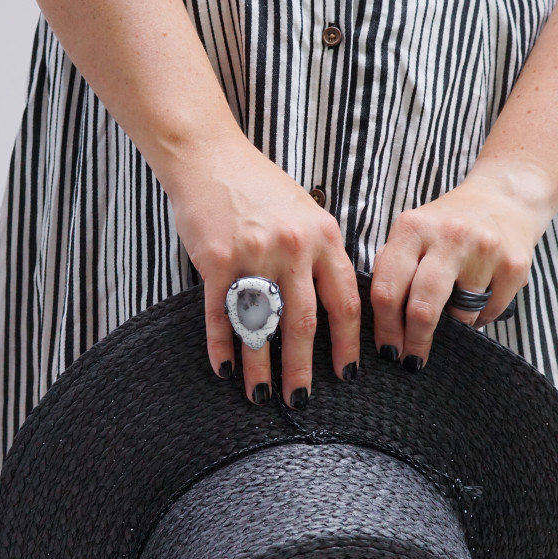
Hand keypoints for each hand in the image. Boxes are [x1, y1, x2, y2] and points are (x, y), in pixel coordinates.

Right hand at [169, 134, 360, 405]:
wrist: (209, 157)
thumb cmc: (258, 186)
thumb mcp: (305, 211)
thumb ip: (320, 252)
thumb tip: (333, 302)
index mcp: (323, 236)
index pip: (345, 301)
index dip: (347, 344)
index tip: (348, 374)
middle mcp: (293, 247)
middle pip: (304, 323)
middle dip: (302, 369)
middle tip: (301, 401)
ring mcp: (253, 254)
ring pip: (261, 323)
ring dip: (260, 366)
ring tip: (260, 395)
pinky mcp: (215, 259)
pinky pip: (220, 313)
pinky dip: (221, 345)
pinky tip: (224, 368)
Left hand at [370, 170, 544, 368]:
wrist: (505, 196)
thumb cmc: (447, 223)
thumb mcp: (412, 231)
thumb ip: (392, 266)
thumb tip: (377, 320)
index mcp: (413, 228)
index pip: (388, 288)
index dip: (385, 327)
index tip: (387, 350)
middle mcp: (448, 236)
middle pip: (422, 307)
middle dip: (414, 341)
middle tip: (411, 360)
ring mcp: (484, 250)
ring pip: (460, 315)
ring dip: (453, 324)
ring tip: (453, 310)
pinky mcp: (515, 265)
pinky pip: (489, 313)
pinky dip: (480, 316)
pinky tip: (478, 299)